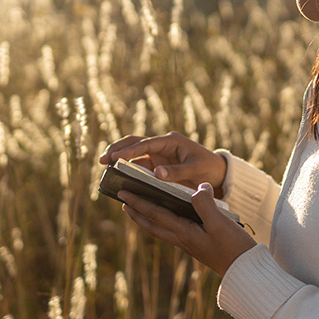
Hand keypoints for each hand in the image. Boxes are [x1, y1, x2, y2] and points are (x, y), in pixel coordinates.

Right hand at [100, 133, 227, 197]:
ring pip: (134, 153)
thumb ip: (177, 171)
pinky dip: (128, 169)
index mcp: (171, 141)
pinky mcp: (157, 165)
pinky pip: (139, 166)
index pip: (146, 143)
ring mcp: (158, 155)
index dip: (130, 150)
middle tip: (102, 159)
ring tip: (104, 166)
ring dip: (119, 158)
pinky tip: (117, 176)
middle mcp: (162, 145)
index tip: (116, 157)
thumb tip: (156, 173)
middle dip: (118, 149)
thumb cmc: (209, 168)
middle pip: (135, 143)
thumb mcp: (196, 169)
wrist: (217, 173)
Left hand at [119, 183, 255, 275]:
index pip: (156, 214)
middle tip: (123, 202)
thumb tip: (197, 187)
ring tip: (139, 210)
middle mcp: (183, 239)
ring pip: (162, 229)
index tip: (123, 193)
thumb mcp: (220, 224)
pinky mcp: (199, 244)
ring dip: (148, 219)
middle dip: (137, 212)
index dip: (139, 202)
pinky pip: (174, 231)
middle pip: (153, 224)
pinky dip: (165, 223)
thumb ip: (206, 204)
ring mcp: (190, 243)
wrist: (245, 271)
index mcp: (184, 233)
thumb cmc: (233, 248)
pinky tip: (170, 218)